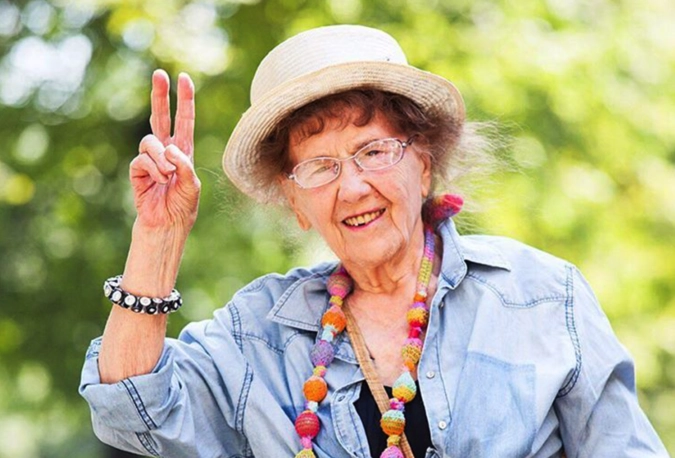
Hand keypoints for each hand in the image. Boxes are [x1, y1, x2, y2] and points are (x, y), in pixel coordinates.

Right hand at [129, 70, 199, 231]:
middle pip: (160, 116)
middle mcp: (166, 149)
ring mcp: (150, 159)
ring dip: (161, 159)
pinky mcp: (138, 170)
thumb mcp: (192, 185)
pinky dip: (154, 171)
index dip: (184, 100)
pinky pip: (142, 160)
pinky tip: (159, 183)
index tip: (184, 78)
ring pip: (150, 142)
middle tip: (159, 74)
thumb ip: (185, 166)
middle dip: (160, 95)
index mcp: (183, 149)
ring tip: (168, 176)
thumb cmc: (184, 204)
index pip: (184, 119)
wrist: (168, 223)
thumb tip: (169, 149)